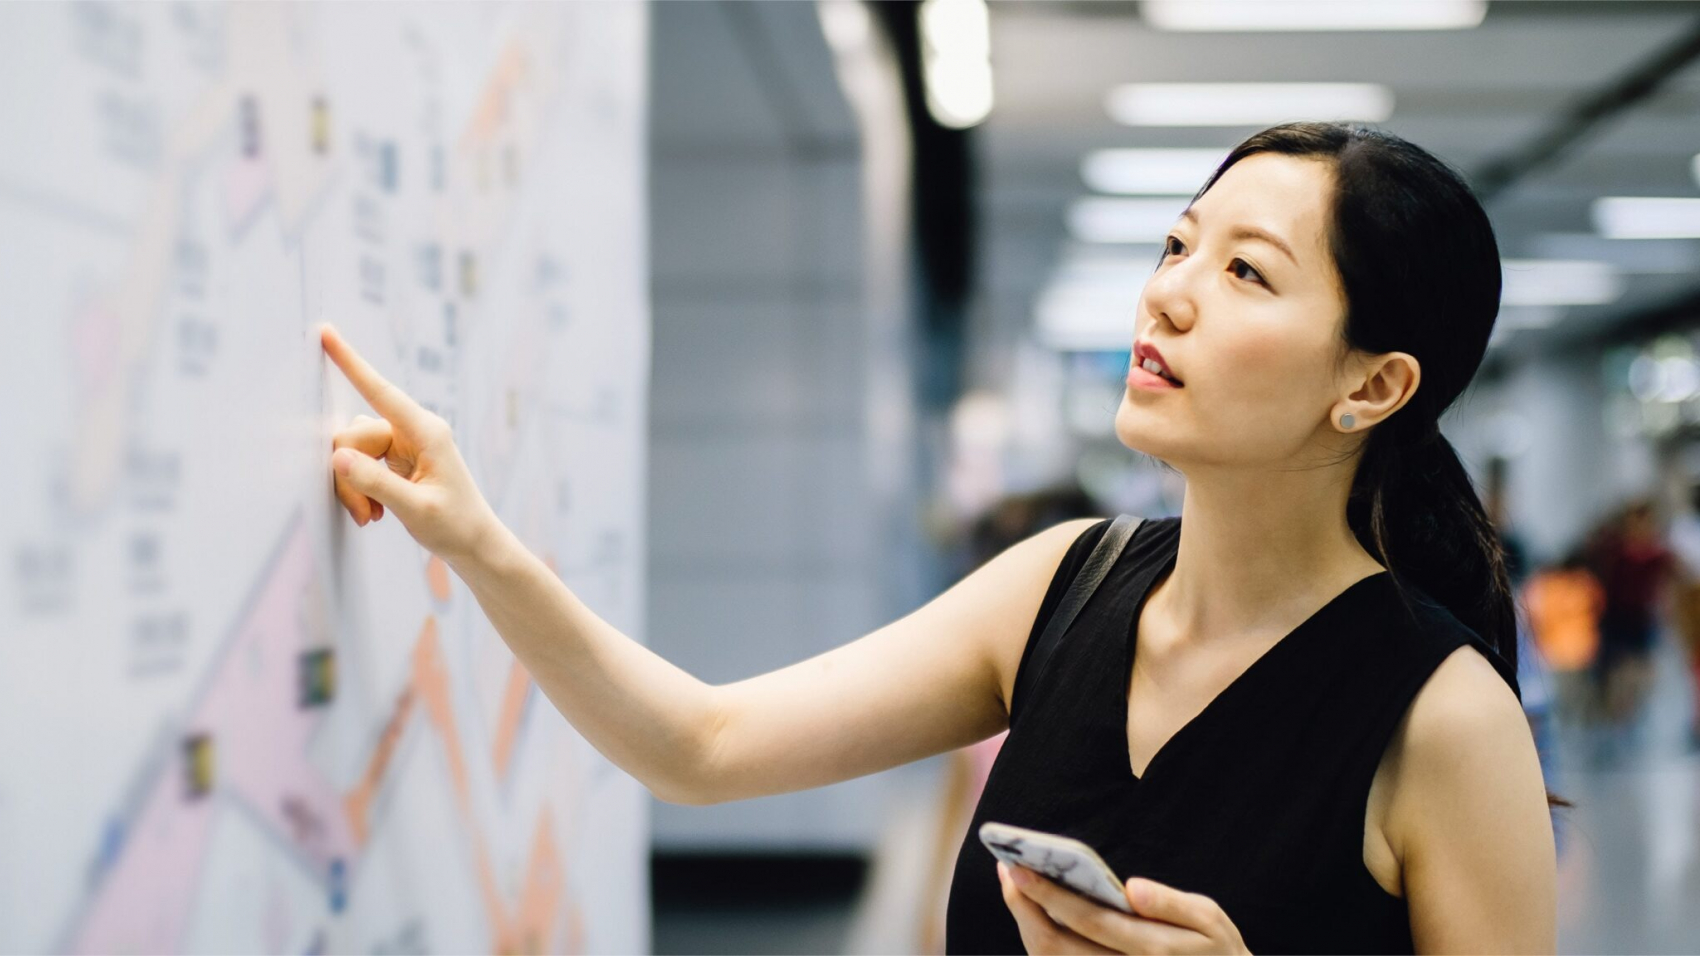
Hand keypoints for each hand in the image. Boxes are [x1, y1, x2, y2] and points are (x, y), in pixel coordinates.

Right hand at [322, 324, 498, 561]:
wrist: (474, 545)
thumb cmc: (455, 526)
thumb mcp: (416, 509)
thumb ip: (376, 483)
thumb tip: (338, 457)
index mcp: (426, 431)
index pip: (380, 391)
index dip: (350, 362)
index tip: (326, 333)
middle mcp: (413, 430)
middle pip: (353, 435)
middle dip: (348, 476)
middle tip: (364, 514)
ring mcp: (403, 443)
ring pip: (351, 452)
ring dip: (354, 487)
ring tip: (372, 517)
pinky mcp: (395, 458)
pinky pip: (358, 464)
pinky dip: (359, 490)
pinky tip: (375, 513)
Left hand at [998, 862, 1248, 954]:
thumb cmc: (1214, 950)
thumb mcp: (1210, 921)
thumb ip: (1171, 903)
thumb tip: (1131, 887)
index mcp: (1152, 949)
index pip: (1089, 921)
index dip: (1049, 896)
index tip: (1018, 868)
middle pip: (1056, 947)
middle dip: (1024, 908)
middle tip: (1006, 869)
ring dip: (1026, 923)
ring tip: (1014, 884)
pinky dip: (1040, 940)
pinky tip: (1034, 911)